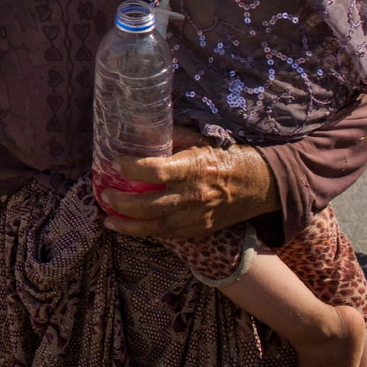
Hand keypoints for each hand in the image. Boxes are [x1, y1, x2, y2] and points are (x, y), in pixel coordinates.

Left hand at [98, 135, 277, 238]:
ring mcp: (196, 217)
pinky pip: (169, 235)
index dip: (131, 169)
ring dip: (128, 225)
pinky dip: (148, 232)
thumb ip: (172, 138)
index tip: (115, 164)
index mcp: (193, 169)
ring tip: (108, 220)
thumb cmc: (228, 158)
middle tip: (104, 195)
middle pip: (148, 205)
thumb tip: (142, 131)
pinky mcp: (200, 229)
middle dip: (121, 202)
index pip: (154, 171)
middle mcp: (193, 196)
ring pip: (155, 227)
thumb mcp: (201, 141)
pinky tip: (132, 227)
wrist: (261, 185)